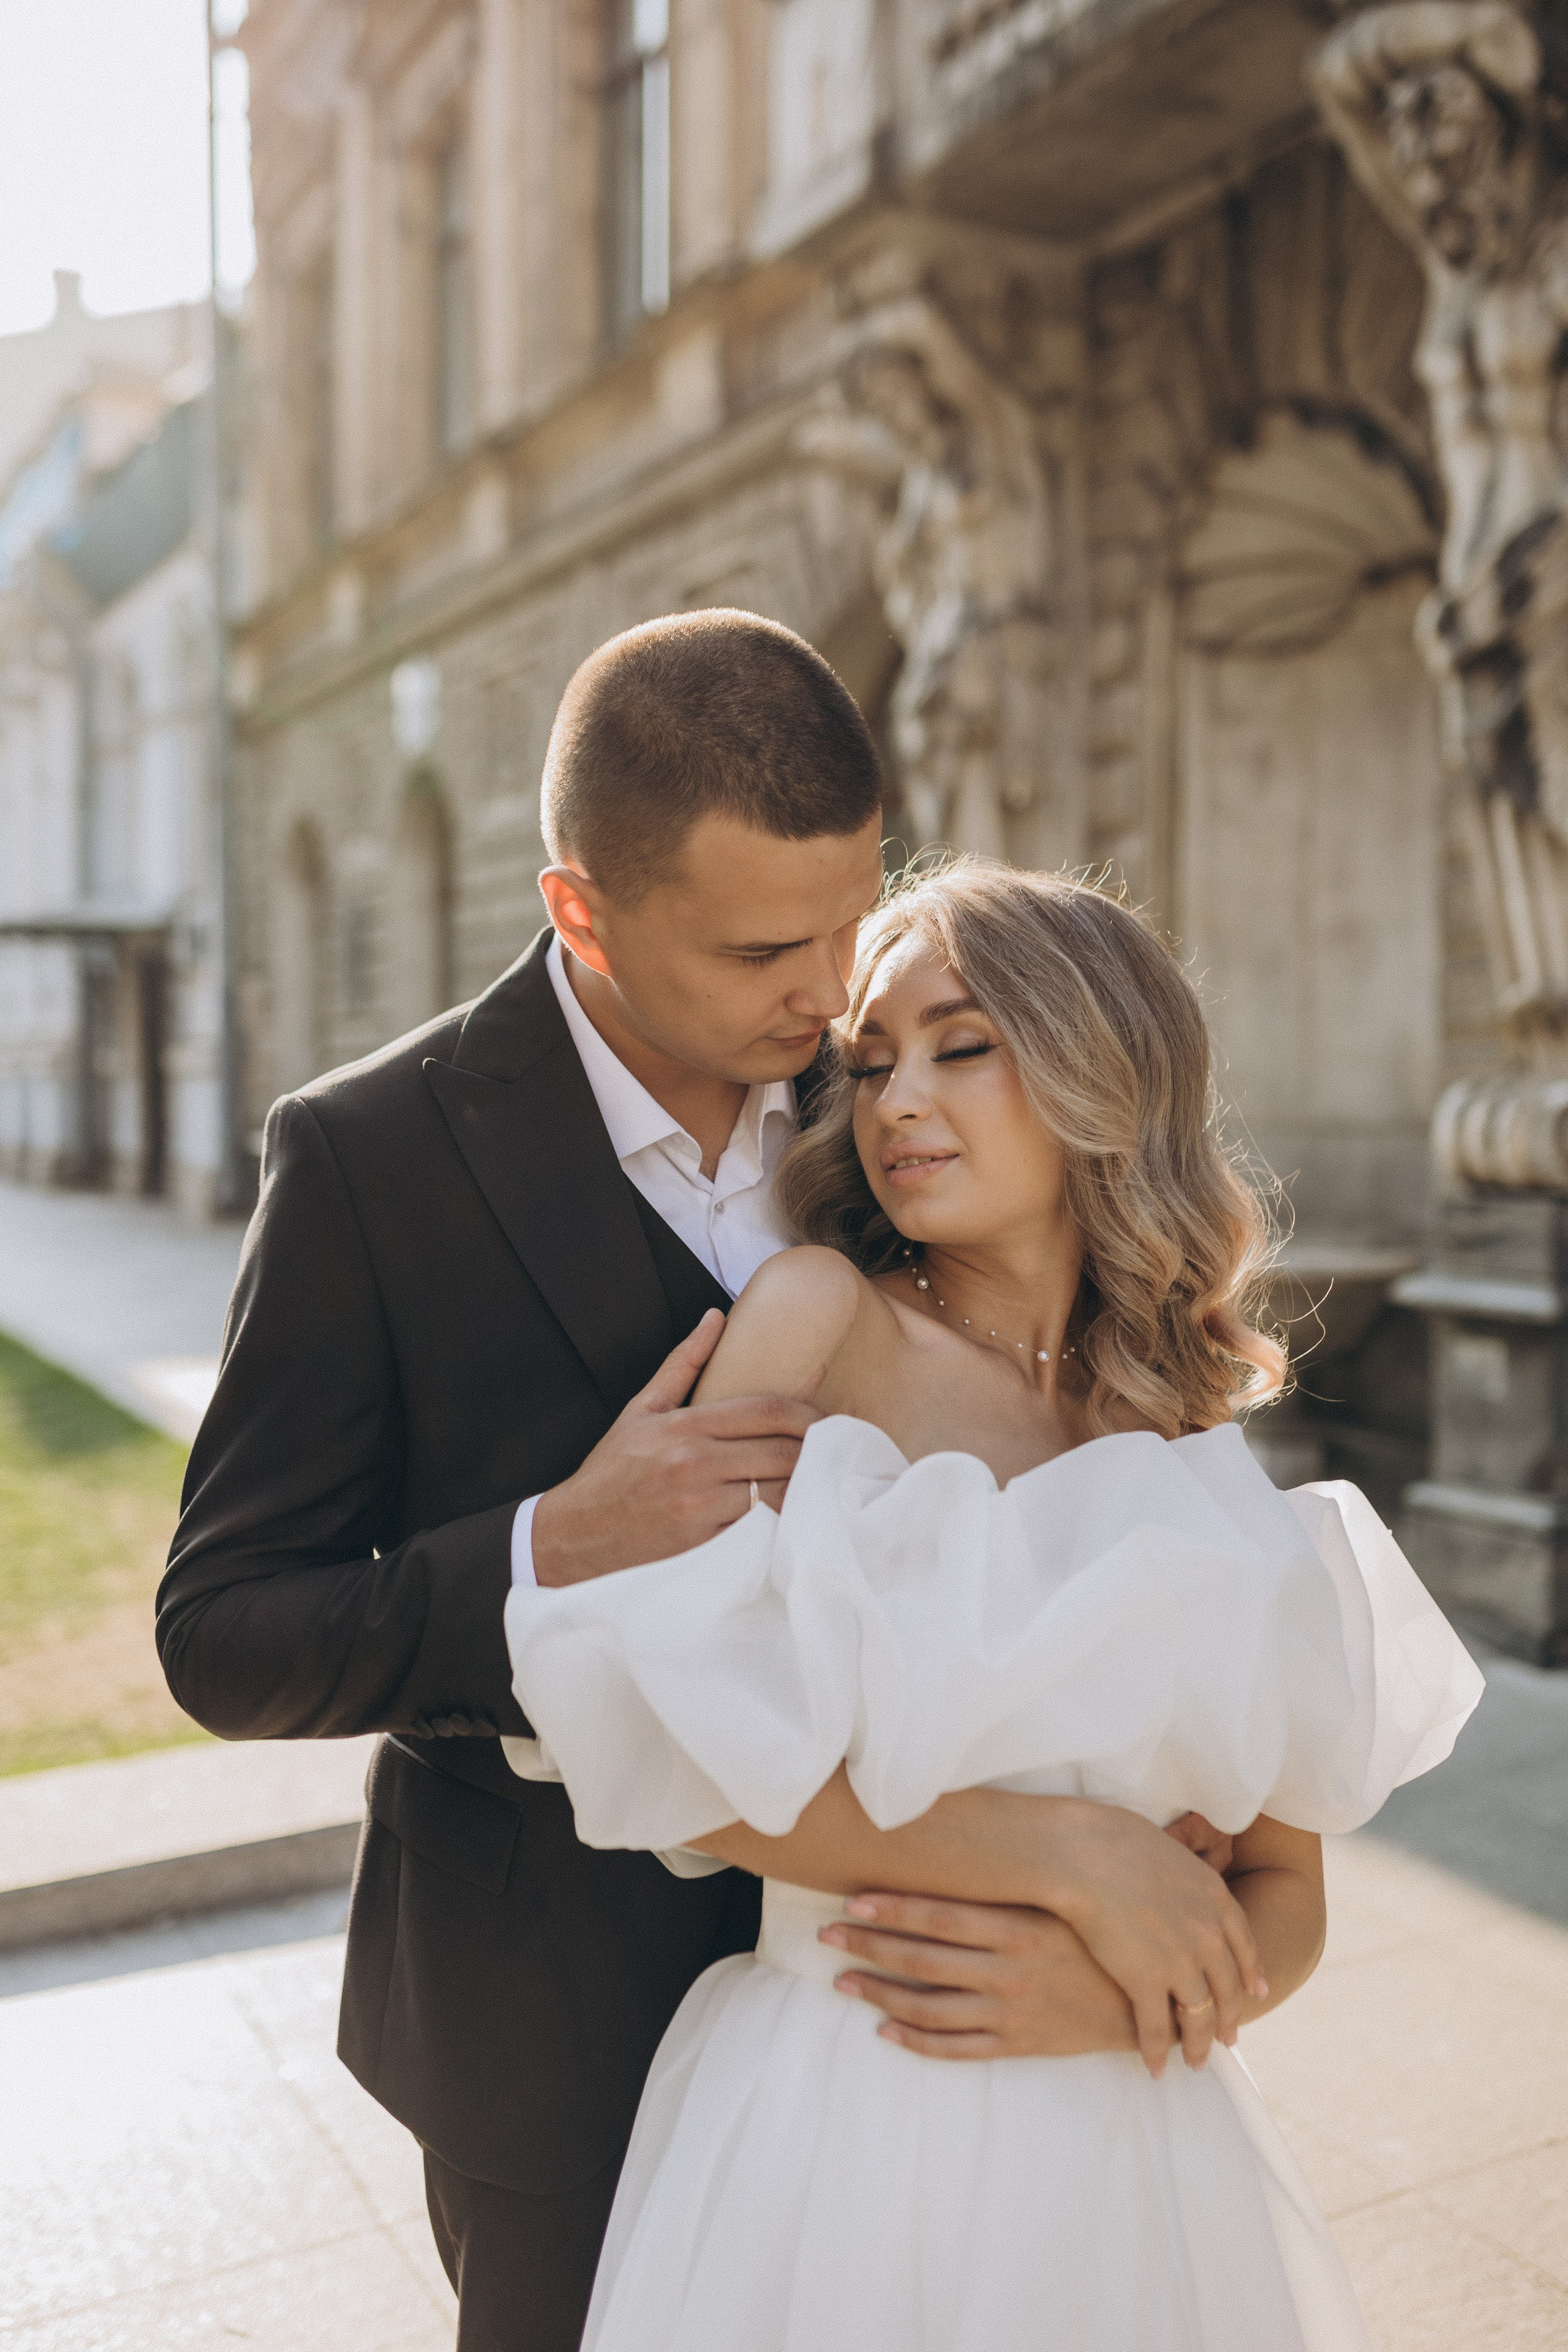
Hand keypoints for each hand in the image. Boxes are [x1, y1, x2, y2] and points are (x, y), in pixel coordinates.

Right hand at [531, 1309, 821, 1586]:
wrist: (574, 1536)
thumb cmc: (611, 1472)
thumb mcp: (642, 1410)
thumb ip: (684, 1364)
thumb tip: (716, 1317)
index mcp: (685, 1427)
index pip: (768, 1410)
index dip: (810, 1410)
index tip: (829, 1416)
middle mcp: (695, 1465)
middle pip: (784, 1451)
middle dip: (820, 1449)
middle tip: (841, 1449)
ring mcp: (702, 1508)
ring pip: (781, 1493)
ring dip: (810, 1487)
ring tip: (831, 1481)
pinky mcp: (706, 1546)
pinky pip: (764, 1530)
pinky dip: (787, 1522)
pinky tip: (803, 1516)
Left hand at [818, 1895, 1135, 2062]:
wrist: (1150, 2001)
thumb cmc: (1103, 1937)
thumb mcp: (1064, 1901)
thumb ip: (1015, 1882)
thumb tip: (965, 1848)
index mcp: (1022, 1928)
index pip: (940, 1916)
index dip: (891, 1908)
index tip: (850, 1898)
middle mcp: (1010, 1972)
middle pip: (922, 1960)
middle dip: (869, 1946)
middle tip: (825, 1934)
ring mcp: (1012, 2012)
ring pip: (929, 2006)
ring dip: (879, 1993)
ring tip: (842, 1981)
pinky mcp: (1018, 2044)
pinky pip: (956, 2048)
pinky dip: (916, 2041)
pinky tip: (885, 2030)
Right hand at [1037, 1801, 1266, 2076]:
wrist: (1080, 1851)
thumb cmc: (1109, 1839)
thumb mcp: (1168, 1849)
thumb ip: (1183, 1875)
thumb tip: (1174, 1879)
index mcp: (1215, 1897)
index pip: (1244, 1944)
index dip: (1250, 1973)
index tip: (1255, 1993)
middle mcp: (1208, 1933)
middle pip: (1227, 1988)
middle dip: (1229, 2018)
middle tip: (1227, 2039)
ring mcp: (1181, 1960)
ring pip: (1199, 2017)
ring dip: (1198, 2045)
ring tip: (1195, 2062)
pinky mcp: (1147, 1982)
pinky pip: (1157, 2029)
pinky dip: (1156, 2052)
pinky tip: (1153, 2068)